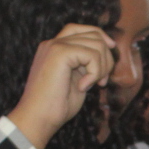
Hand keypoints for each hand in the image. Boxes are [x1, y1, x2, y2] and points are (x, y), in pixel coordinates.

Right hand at [8, 24, 115, 148]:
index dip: (100, 37)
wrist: (38, 119)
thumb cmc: (56, 106)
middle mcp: (53, 42)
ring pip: (96, 43)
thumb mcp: (76, 79)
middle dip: (106, 57)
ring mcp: (55, 46)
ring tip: (93, 85)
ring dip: (102, 67)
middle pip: (93, 33)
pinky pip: (92, 54)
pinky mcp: (60, 53)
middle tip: (101, 81)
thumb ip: (86, 63)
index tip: (110, 51)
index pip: (81, 28)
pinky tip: (84, 87)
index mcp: (54, 48)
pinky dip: (95, 72)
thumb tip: (106, 51)